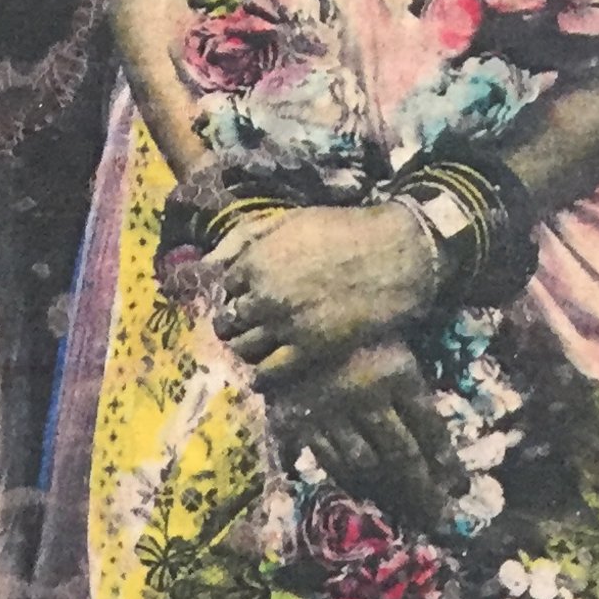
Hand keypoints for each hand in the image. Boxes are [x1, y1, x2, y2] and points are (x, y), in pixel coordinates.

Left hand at [211, 198, 438, 388]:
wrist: (392, 255)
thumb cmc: (343, 231)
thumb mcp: (289, 222)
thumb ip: (245, 239)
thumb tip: (207, 264)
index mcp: (255, 260)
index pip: (226, 287)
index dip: (238, 294)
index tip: (251, 298)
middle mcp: (263, 294)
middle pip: (229, 321)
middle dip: (236, 325)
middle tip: (251, 328)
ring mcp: (285, 324)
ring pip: (243, 349)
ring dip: (247, 350)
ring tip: (262, 349)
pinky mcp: (309, 349)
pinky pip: (269, 373)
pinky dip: (262, 376)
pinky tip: (269, 373)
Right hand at [276, 334, 464, 536]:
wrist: (284, 310)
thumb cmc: (352, 323)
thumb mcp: (391, 342)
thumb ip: (412, 385)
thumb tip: (440, 438)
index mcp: (396, 369)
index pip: (430, 428)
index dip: (446, 462)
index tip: (458, 487)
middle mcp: (366, 392)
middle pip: (402, 455)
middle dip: (424, 491)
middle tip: (440, 519)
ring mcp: (329, 408)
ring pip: (364, 464)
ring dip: (385, 489)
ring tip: (404, 508)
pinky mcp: (296, 417)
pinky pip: (328, 458)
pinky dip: (347, 477)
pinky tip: (361, 486)